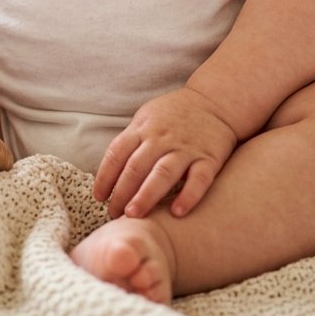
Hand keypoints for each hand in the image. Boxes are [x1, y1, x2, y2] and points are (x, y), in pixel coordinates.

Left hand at [94, 88, 237, 219]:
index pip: (117, 153)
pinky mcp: (209, 158)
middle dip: (121, 192)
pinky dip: (188, 196)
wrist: (215, 101)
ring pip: (162, 173)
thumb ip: (131, 141)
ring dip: (146, 195)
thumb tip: (110, 174)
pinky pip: (199, 179)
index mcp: (143, 128)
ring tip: (133, 215)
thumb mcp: (147, 117)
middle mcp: (162, 138)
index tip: (99, 197)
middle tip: (113, 214)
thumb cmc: (175, 114)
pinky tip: (177, 212)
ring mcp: (186, 148)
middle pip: (136, 166)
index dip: (105, 176)